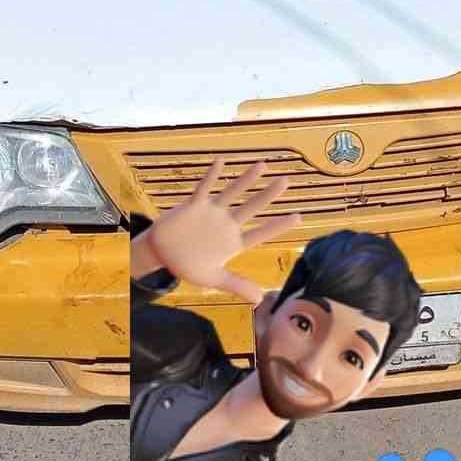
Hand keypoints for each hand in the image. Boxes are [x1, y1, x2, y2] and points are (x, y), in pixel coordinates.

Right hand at [131, 158, 302, 305]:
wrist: (162, 253)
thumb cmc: (188, 265)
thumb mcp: (212, 278)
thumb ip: (235, 285)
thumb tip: (260, 299)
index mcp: (234, 243)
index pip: (260, 233)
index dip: (278, 226)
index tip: (299, 217)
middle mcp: (227, 225)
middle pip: (251, 208)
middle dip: (268, 195)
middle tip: (286, 181)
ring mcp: (211, 213)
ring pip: (231, 193)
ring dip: (245, 180)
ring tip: (262, 165)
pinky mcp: (193, 206)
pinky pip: (203, 189)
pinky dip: (211, 176)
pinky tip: (220, 161)